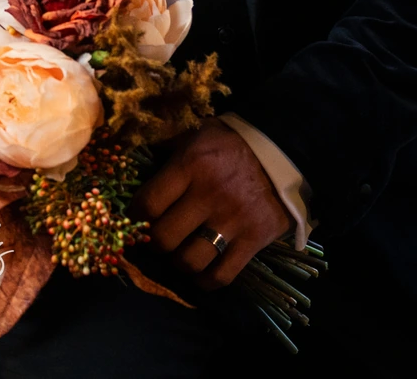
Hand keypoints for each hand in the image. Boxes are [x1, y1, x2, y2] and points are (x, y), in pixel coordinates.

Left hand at [133, 121, 289, 287]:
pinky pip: (222, 275)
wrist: (284, 151)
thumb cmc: (231, 143)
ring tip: (180, 254)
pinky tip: (200, 273)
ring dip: (179, 263)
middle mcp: (209, 195)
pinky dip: (206, 281)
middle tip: (157, 238)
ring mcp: (233, 220)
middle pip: (164, 238)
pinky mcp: (254, 240)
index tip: (135, 219)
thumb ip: (166, 149)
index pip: (148, 203)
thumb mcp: (196, 135)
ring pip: (190, 261)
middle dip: (154, 243)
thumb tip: (132, 162)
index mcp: (191, 165)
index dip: (134, 217)